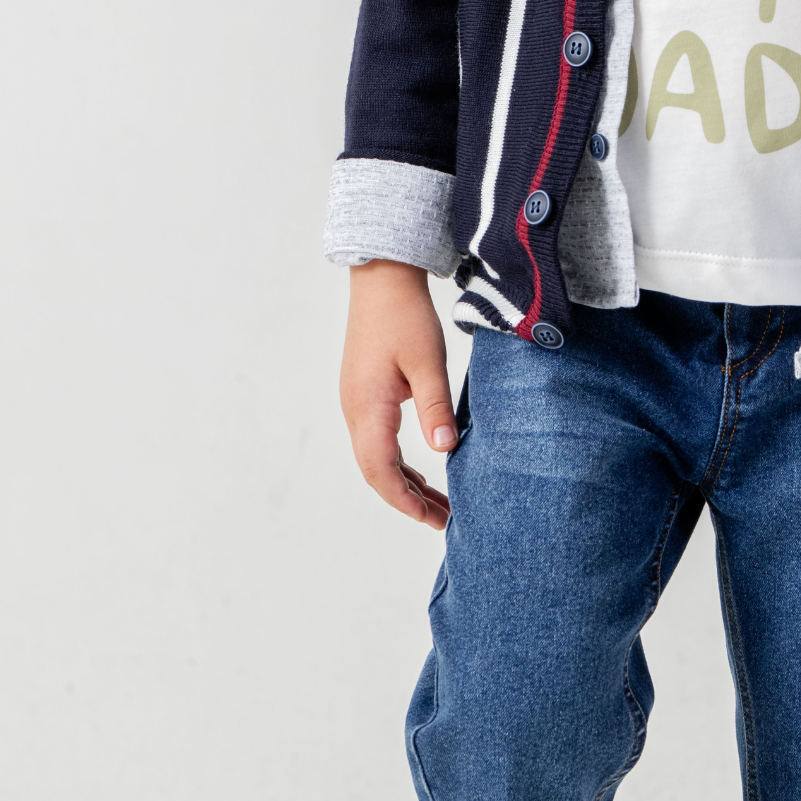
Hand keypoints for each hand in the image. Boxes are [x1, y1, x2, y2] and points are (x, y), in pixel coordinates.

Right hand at [339, 259, 456, 530]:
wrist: (382, 280)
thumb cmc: (405, 316)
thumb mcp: (427, 362)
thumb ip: (435, 408)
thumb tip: (445, 450)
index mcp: (368, 407)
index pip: (381, 470)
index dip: (405, 501)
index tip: (432, 520)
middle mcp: (355, 410)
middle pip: (376, 471)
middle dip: (408, 500)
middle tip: (443, 520)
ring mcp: (357, 403)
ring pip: (376, 458)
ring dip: (405, 483)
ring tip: (437, 504)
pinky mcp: (364, 394)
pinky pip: (377, 441)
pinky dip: (399, 463)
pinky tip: (422, 471)